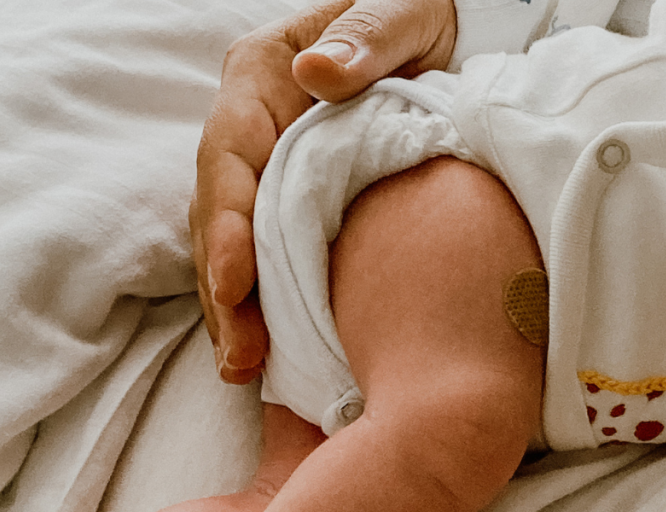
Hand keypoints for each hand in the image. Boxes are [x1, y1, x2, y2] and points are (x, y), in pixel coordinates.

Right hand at [191, 0, 456, 383]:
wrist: (444, 34)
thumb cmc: (416, 14)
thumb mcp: (400, 12)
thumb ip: (364, 38)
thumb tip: (317, 75)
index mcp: (264, 76)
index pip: (230, 152)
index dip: (229, 221)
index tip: (235, 281)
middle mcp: (253, 124)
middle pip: (221, 209)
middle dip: (224, 284)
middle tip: (240, 352)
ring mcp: (268, 163)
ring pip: (235, 239)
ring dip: (234, 305)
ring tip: (244, 366)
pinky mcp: (292, 195)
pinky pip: (266, 249)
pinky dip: (262, 298)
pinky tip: (266, 348)